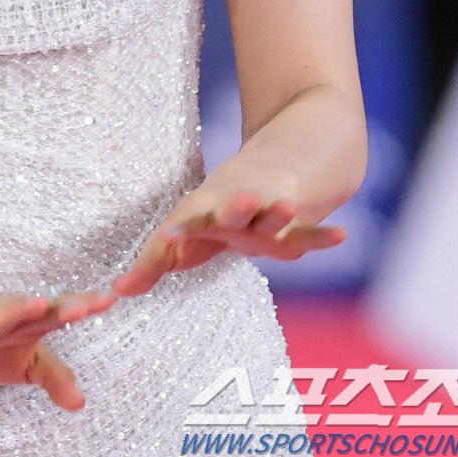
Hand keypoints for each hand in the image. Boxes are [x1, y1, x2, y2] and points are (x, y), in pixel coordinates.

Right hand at [0, 280, 118, 411]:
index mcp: (21, 323)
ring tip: (38, 303)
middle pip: (30, 311)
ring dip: (15, 308)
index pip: (54, 314)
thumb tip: (82, 403)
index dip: (79, 308)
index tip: (109, 300)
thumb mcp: (20, 363)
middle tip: (83, 305)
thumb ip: (52, 377)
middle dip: (55, 308)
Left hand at [110, 163, 346, 297]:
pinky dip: (323, 235)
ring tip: (284, 206)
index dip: (165, 245)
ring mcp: (265, 207)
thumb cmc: (221, 210)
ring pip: (270, 213)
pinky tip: (341, 236)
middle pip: (226, 211)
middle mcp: (231, 206)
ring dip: (275, 211)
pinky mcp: (296, 213)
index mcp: (200, 212)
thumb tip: (116, 292)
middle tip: (224, 213)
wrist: (276, 164)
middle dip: (229, 211)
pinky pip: (311, 230)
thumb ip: (160, 260)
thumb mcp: (191, 230)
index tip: (153, 253)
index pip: (178, 231)